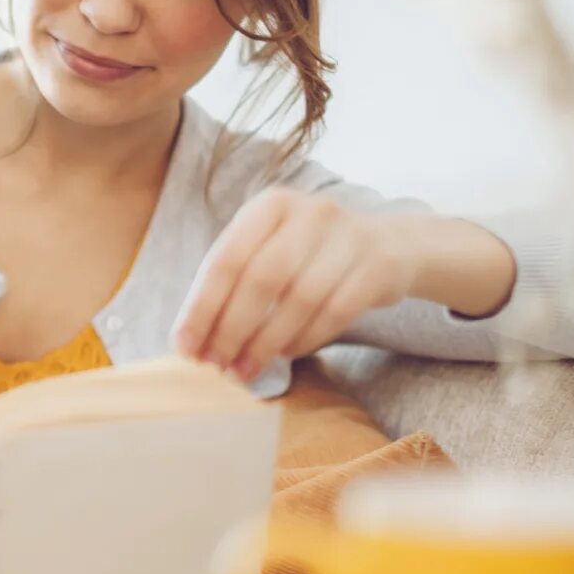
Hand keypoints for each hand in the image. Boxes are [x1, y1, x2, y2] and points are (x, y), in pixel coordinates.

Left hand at [172, 188, 416, 380]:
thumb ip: (232, 285)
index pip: (226, 259)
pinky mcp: (377, 267)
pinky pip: (335, 312)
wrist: (387, 246)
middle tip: (218, 364)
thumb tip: (194, 341)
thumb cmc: (308, 254)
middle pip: (262, 278)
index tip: (186, 347)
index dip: (202, 307)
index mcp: (270, 205)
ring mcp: (348, 237)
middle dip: (233, 329)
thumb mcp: (268, 249)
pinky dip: (306, 338)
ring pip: (299, 298)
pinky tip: (286, 354)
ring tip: (246, 368)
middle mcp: (309, 213)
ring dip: (267, 342)